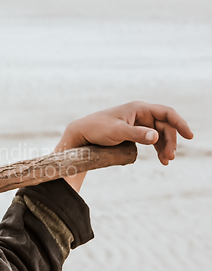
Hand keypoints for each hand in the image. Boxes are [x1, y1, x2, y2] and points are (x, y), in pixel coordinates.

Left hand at [56, 101, 193, 164]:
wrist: (81, 134)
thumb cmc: (97, 129)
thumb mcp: (117, 132)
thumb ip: (136, 134)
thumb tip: (156, 137)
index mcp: (138, 108)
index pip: (166, 113)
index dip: (180, 123)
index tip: (189, 136)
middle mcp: (140, 114)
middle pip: (164, 126)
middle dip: (170, 141)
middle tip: (169, 158)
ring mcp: (137, 123)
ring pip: (159, 134)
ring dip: (165, 146)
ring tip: (166, 161)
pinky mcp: (133, 132)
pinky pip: (151, 139)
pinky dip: (157, 148)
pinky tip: (160, 158)